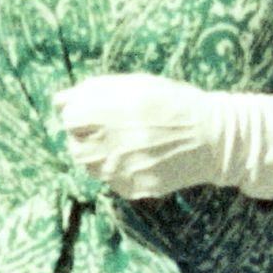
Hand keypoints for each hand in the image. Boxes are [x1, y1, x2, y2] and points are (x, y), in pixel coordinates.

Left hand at [51, 74, 272, 202]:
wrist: (214, 137)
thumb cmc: (174, 103)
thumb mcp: (136, 84)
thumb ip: (94, 90)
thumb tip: (58, 100)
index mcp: (111, 109)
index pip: (69, 118)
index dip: (80, 115)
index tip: (94, 113)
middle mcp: (112, 141)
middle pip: (74, 146)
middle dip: (84, 138)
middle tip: (107, 132)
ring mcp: (123, 168)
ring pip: (90, 168)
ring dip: (98, 156)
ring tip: (122, 146)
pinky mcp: (135, 188)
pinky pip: (111, 183)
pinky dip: (117, 173)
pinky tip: (137, 160)